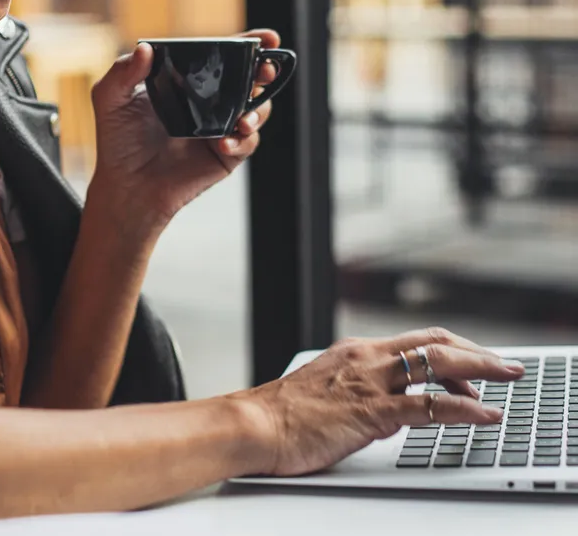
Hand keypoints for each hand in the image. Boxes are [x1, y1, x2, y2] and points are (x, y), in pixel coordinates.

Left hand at [89, 30, 281, 230]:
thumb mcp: (111, 99)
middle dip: (264, 70)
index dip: (248, 44)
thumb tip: (145, 49)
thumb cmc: (118, 141)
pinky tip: (225, 142)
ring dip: (258, 109)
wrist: (126, 185)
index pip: (222, 55)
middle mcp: (208, 101)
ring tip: (244, 118)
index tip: (266, 38)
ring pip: (257, 110)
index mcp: (187, 80)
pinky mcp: (226, 155)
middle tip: (264, 70)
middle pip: (249, 79)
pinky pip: (247, 143)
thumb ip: (123, 71)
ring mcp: (220, 127)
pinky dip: (243, 140)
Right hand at [246, 328, 524, 476]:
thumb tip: (390, 415)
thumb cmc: (283, 413)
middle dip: (476, 351)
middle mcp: (366, 358)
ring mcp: (369, 382)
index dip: (451, 349)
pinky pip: (427, 406)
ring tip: (508, 378)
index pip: (415, 341)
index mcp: (355, 352)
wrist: (257, 424)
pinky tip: (484, 415)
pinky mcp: (370, 411)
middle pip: (434, 343)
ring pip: (437, 363)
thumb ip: (361, 395)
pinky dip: (464, 409)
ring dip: (480, 369)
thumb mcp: (327, 392)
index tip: (474, 362)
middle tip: (505, 364)